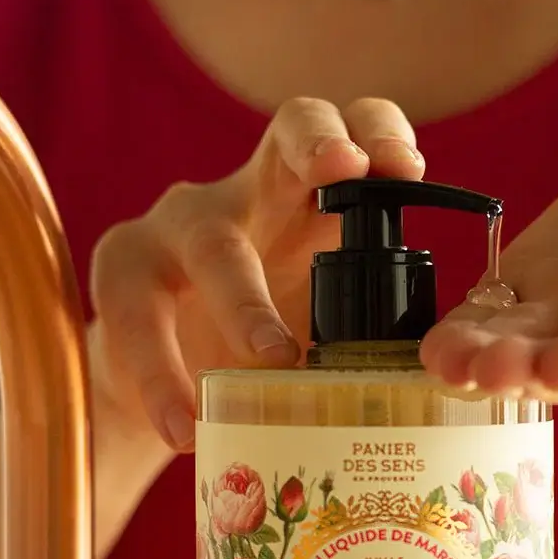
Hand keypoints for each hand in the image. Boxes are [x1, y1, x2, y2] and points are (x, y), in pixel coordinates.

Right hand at [87, 97, 424, 448]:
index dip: (377, 132)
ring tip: (272, 360)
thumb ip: (362, 332)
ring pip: (210, 241)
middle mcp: (246, 196)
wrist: (160, 388)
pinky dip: (161, 376)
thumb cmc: (256, 352)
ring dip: (244, 300)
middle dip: (318, 146)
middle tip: (348, 171)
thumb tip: (436, 381)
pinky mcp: (121, 274)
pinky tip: (182, 426)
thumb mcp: (314, 330)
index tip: (406, 170)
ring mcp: (177, 227)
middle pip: (285, 136)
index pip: (352, 137)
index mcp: (307, 207)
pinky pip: (135, 316)